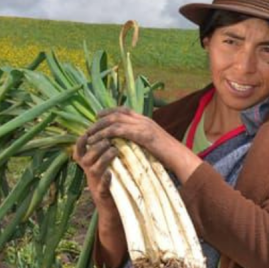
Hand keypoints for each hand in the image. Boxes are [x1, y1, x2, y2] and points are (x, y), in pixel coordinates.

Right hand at [73, 131, 117, 204]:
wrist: (112, 208)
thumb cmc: (111, 182)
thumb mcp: (104, 166)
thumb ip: (103, 152)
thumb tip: (110, 133)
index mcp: (88, 166)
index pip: (79, 152)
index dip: (80, 143)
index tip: (86, 133)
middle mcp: (89, 174)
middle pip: (87, 158)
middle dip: (96, 148)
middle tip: (108, 141)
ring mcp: (95, 184)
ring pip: (94, 170)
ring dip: (103, 159)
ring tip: (114, 150)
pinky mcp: (103, 195)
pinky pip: (102, 186)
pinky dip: (105, 180)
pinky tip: (109, 173)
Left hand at [84, 108, 200, 181]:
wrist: (179, 157)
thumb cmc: (168, 155)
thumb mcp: (153, 143)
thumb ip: (142, 140)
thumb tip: (131, 144)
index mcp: (146, 120)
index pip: (124, 110)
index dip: (109, 111)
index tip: (98, 116)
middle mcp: (143, 120)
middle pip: (116, 113)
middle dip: (100, 120)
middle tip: (89, 128)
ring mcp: (143, 126)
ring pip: (115, 121)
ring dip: (99, 128)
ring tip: (89, 136)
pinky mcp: (141, 134)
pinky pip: (118, 131)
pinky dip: (105, 134)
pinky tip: (97, 141)